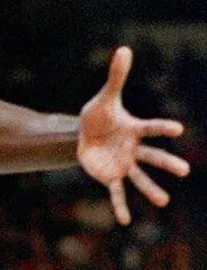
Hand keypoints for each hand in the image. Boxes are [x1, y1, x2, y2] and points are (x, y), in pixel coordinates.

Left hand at [77, 46, 189, 224]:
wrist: (85, 134)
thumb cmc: (99, 116)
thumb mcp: (105, 97)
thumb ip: (116, 77)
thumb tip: (124, 49)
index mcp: (135, 129)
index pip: (151, 127)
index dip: (162, 127)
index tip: (178, 128)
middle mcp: (134, 149)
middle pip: (152, 156)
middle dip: (166, 162)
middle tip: (184, 170)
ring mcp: (123, 164)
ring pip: (139, 177)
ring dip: (150, 188)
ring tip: (164, 201)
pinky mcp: (110, 176)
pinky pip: (116, 192)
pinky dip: (120, 205)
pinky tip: (125, 220)